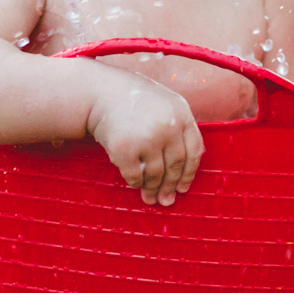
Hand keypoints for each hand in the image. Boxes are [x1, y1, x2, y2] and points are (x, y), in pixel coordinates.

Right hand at [86, 74, 203, 205]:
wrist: (99, 92)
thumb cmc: (132, 99)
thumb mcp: (164, 104)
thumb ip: (178, 128)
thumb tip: (186, 169)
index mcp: (181, 113)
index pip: (194, 150)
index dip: (189, 173)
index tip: (183, 188)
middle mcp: (168, 126)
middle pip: (175, 165)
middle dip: (170, 186)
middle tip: (166, 200)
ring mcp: (147, 138)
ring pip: (156, 174)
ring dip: (152, 188)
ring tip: (149, 197)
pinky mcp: (126, 149)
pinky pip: (135, 176)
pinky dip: (135, 183)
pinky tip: (134, 184)